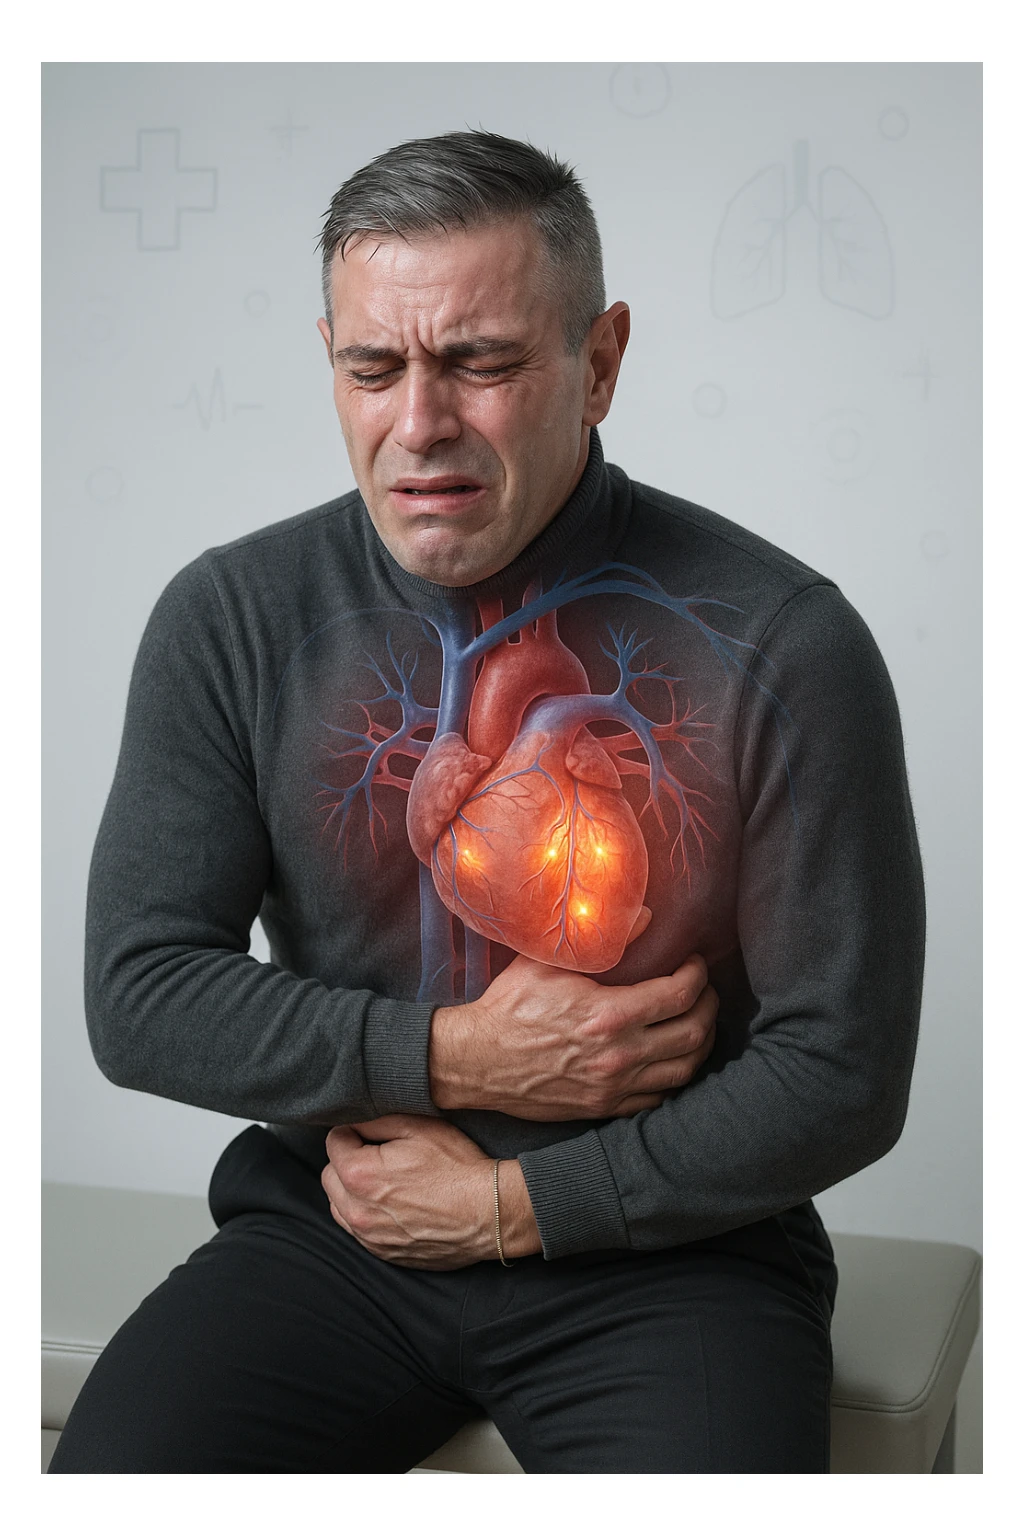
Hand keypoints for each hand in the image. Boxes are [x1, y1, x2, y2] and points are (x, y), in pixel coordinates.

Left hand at [321, 1115, 540, 1269]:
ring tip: (384, 1181)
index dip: (353, 1131)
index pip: (334, 1142)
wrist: (489, 1213)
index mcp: (360, 1174)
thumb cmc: (457, 1168)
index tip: (371, 1132)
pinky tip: (394, 1205)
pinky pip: (359, 1231)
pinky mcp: (384, 1254)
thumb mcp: (419, 1127)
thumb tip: (354, 1122)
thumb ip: (377, 1121)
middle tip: (377, 1154)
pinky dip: (367, 1215)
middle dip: (346, 1161)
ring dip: (351, 1191)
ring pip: (339, 1207)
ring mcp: (369, 1238)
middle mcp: (357, 1211)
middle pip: (329, 1176)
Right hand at [430, 951, 716, 1119]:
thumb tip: (645, 916)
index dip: (697, 976)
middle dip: (709, 1007)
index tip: (694, 963)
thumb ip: (602, 940)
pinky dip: (674, 1076)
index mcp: (608, 1015)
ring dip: (700, 1043)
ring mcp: (614, 1086)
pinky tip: (670, 1057)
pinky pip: (659, 1098)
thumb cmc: (509, 1007)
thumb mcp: (548, 962)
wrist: (477, 1061)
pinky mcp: (604, 1107)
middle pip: (694, 1034)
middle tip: (703, 991)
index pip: (680, 995)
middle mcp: (619, 1055)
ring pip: (684, 1071)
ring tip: (696, 1022)